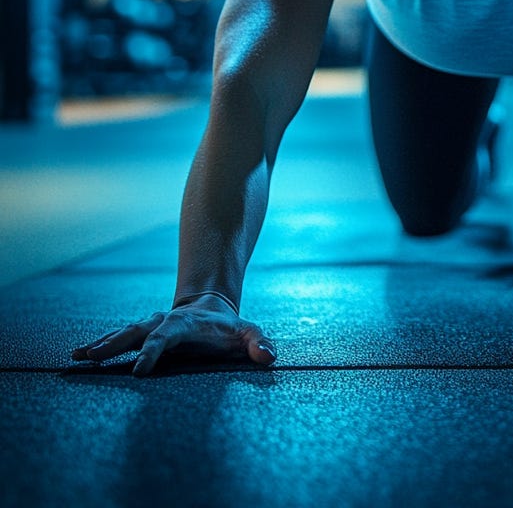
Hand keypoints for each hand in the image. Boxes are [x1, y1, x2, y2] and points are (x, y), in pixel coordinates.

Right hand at [71, 293, 276, 376]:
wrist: (211, 309)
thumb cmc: (230, 329)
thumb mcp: (248, 333)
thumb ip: (259, 343)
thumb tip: (269, 357)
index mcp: (184, 324)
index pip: (166, 337)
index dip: (153, 351)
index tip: (138, 370)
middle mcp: (162, 322)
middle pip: (137, 331)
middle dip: (116, 344)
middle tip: (93, 358)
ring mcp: (150, 327)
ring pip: (124, 333)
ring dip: (102, 344)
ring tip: (79, 356)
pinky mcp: (141, 334)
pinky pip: (117, 339)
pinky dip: (97, 345)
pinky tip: (76, 356)